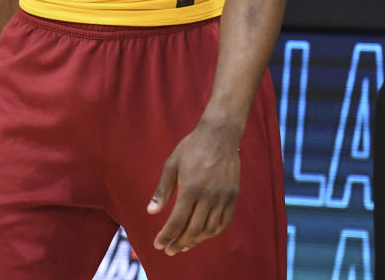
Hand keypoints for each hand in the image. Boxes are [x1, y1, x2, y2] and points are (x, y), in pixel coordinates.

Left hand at [147, 117, 241, 256]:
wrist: (220, 135)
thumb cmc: (192, 148)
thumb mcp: (171, 164)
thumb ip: (162, 190)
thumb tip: (151, 212)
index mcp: (191, 188)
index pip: (177, 221)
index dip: (166, 236)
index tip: (158, 245)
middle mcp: (208, 195)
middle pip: (193, 229)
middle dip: (179, 243)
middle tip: (169, 250)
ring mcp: (223, 197)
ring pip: (209, 229)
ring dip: (195, 241)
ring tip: (184, 245)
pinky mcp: (233, 196)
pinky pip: (224, 222)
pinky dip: (212, 233)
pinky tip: (203, 235)